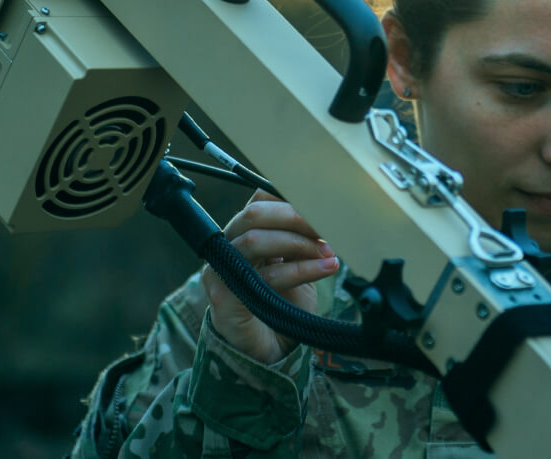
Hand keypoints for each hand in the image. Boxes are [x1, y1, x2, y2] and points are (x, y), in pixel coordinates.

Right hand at [202, 190, 339, 364]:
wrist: (264, 352)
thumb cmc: (280, 305)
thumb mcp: (294, 264)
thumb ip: (300, 239)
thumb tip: (326, 214)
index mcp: (243, 235)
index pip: (259, 201)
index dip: (289, 198)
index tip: (320, 206)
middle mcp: (228, 248)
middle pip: (254, 214)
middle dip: (295, 217)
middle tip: (326, 226)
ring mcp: (222, 270)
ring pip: (256, 240)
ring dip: (299, 243)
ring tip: (329, 252)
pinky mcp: (226, 295)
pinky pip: (266, 275)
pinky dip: (301, 269)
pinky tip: (325, 268)